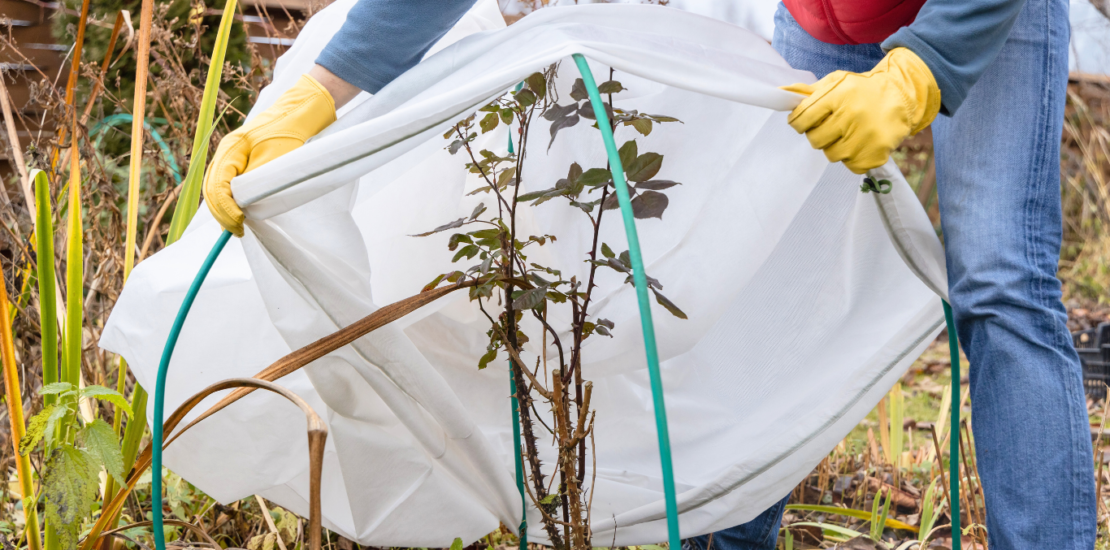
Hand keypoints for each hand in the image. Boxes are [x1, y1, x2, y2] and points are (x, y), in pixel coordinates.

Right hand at [202, 73, 337, 235]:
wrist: (301, 111)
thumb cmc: (291, 132)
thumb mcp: (275, 158)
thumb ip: (256, 181)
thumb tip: (242, 206)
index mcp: (230, 149)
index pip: (217, 186)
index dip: (226, 209)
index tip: (240, 224)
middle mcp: (226, 152)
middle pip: (212, 188)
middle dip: (222, 212)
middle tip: (238, 230)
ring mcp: (232, 156)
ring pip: (218, 187)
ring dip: (224, 208)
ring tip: (236, 226)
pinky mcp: (242, 160)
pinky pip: (228, 184)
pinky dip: (230, 200)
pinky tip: (238, 214)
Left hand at [782, 47, 940, 173]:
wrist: (901, 96)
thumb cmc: (862, 90)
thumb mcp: (837, 82)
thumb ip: (809, 91)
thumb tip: (783, 92)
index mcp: (838, 95)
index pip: (802, 118)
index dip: (798, 122)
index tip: (804, 121)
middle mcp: (852, 115)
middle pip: (815, 140)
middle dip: (818, 134)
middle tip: (831, 126)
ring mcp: (865, 136)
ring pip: (832, 154)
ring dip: (836, 146)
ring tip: (848, 133)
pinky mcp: (876, 153)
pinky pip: (851, 166)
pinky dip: (853, 157)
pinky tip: (861, 142)